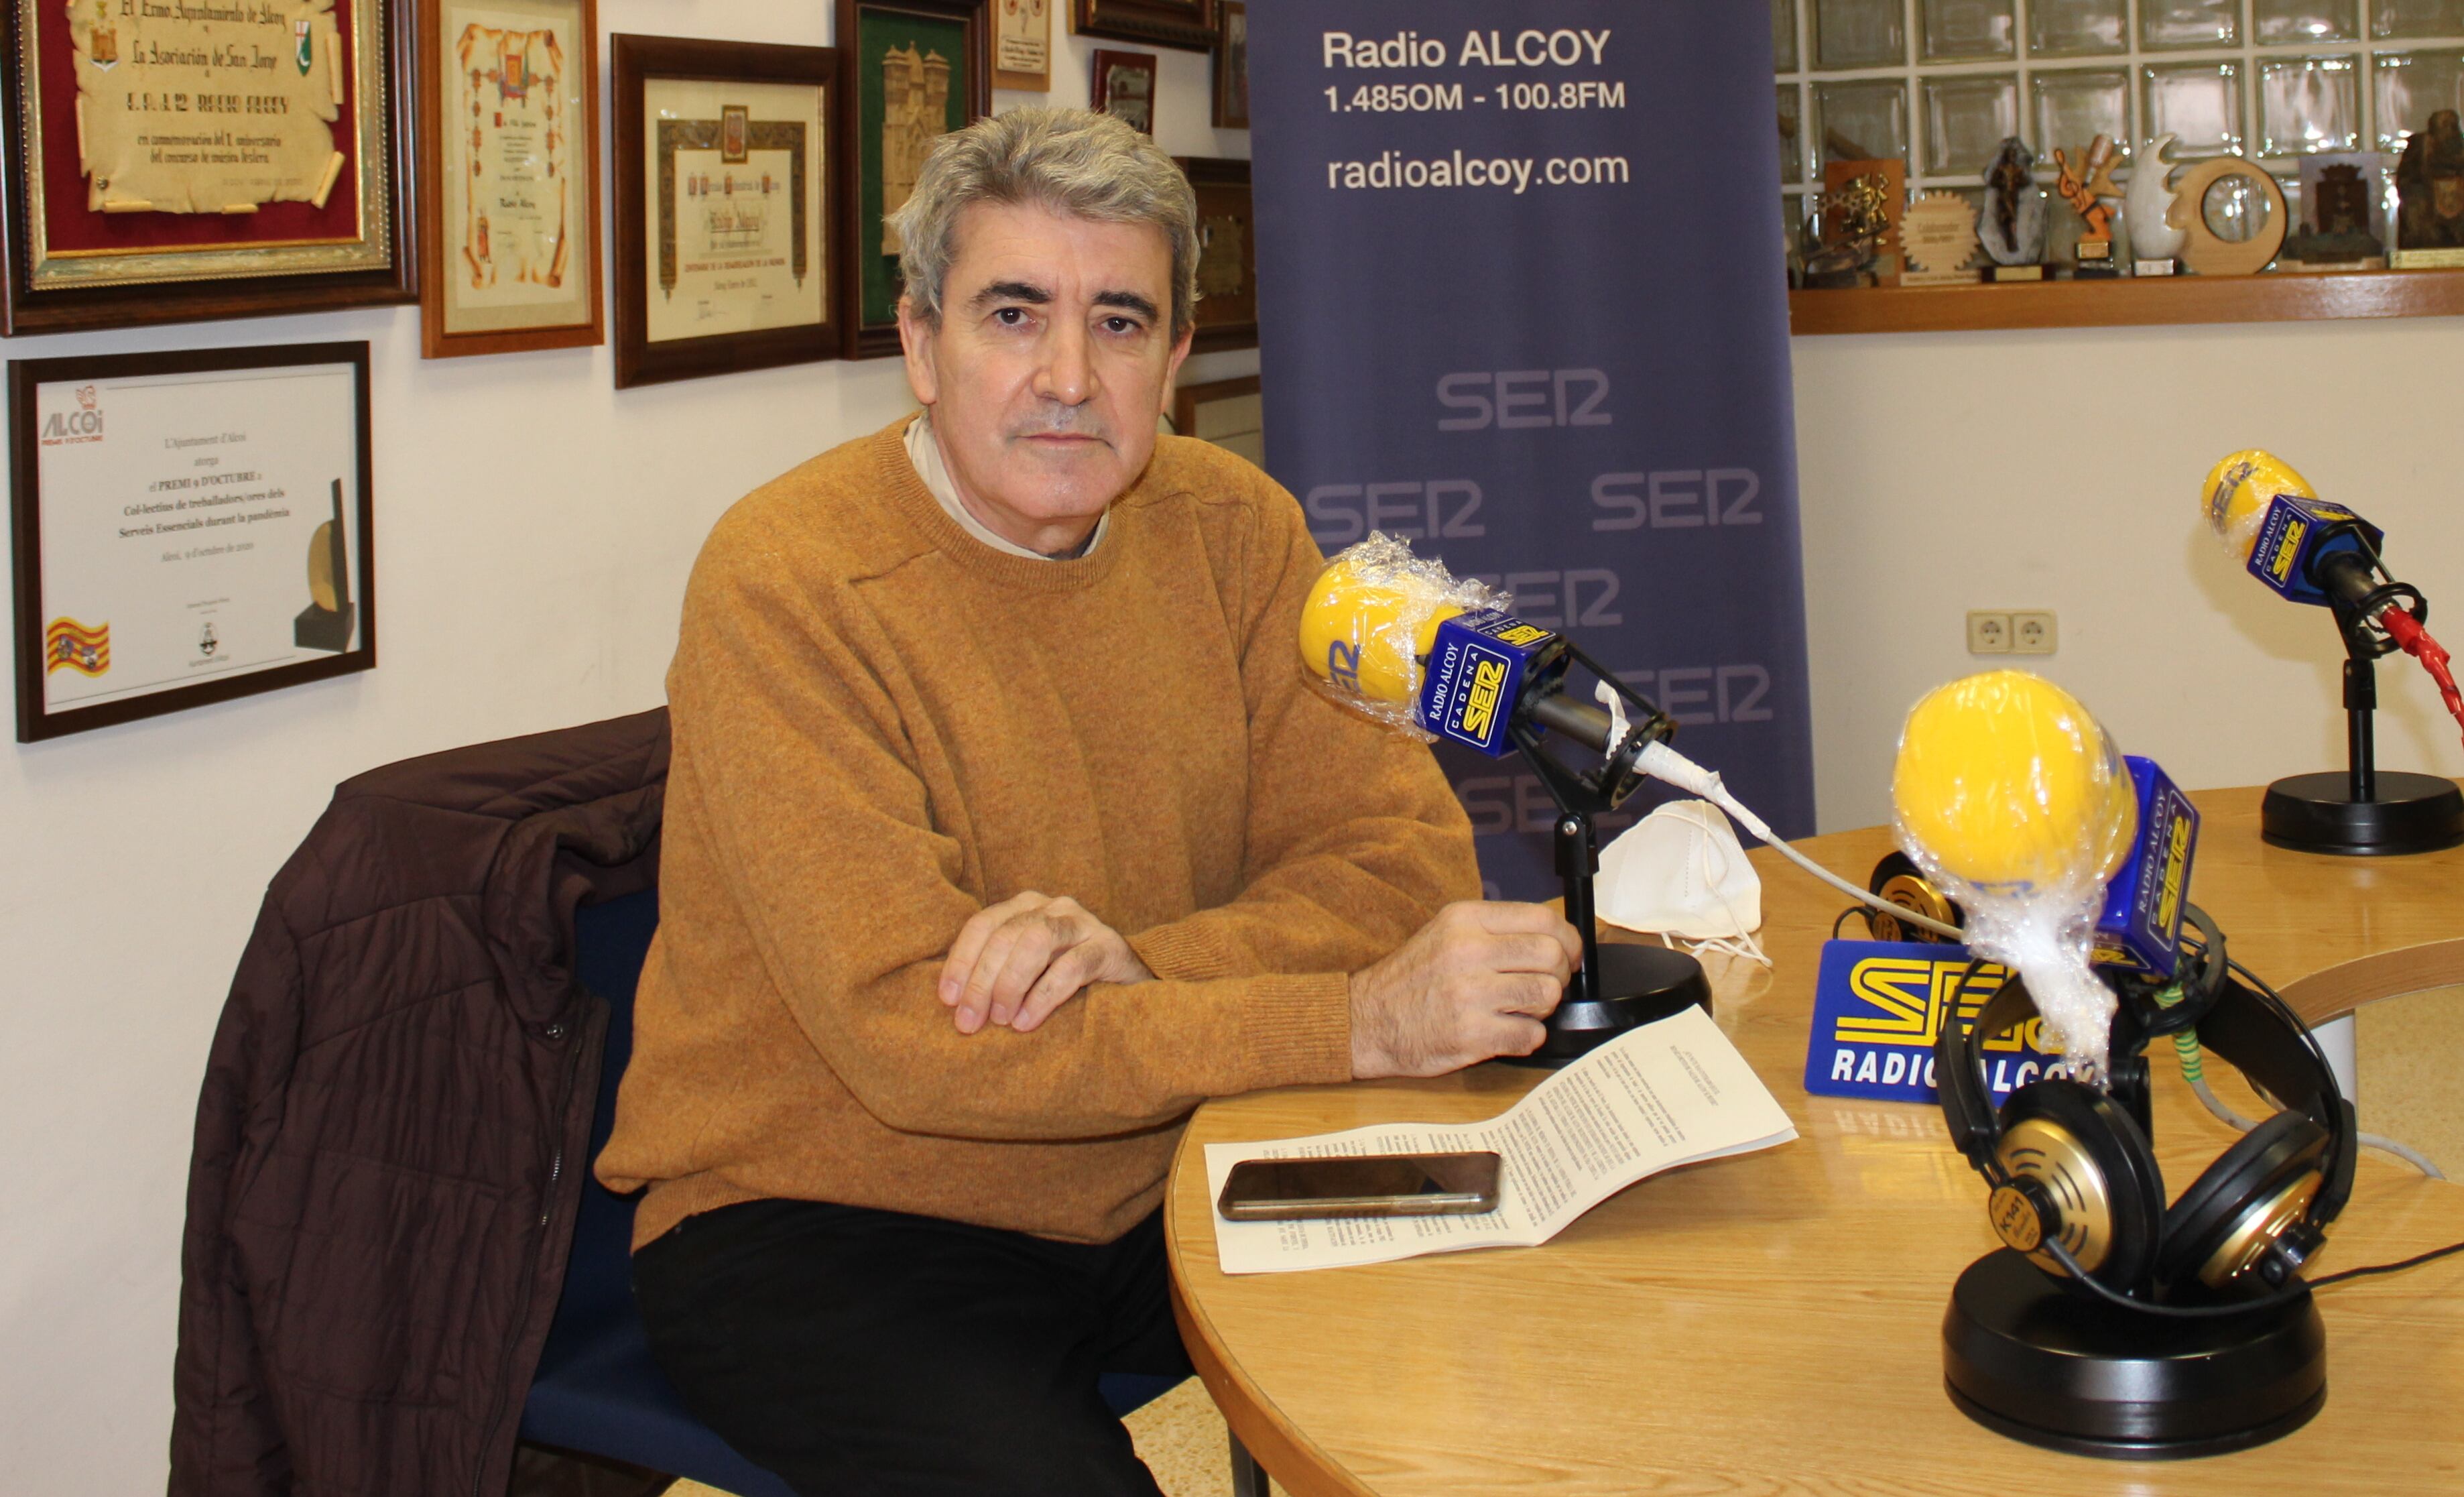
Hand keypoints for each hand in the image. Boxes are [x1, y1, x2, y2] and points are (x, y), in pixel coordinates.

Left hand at [938, 892, 1153, 1034]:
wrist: (1132, 988)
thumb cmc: (1067, 985)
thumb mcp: (1027, 972)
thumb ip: (996, 972)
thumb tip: (953, 1001)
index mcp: (1026, 907)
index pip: (982, 924)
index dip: (960, 960)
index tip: (947, 999)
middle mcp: (1054, 907)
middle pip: (1006, 934)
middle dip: (981, 980)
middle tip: (969, 1022)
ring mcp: (1084, 924)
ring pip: (1036, 940)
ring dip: (1011, 983)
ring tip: (1001, 1020)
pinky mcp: (1110, 947)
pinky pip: (1072, 966)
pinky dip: (1044, 995)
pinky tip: (1027, 1021)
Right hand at [1347, 901, 1579, 1077]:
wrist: (1367, 1020)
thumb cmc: (1411, 980)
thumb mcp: (1445, 933)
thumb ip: (1494, 930)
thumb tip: (1553, 939)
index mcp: (1465, 920)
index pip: (1544, 920)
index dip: (1568, 941)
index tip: (1569, 955)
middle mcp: (1468, 952)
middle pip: (1551, 957)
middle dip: (1558, 976)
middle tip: (1543, 986)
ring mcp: (1470, 995)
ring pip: (1547, 996)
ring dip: (1542, 1008)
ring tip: (1519, 1009)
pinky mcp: (1472, 1035)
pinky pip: (1531, 1035)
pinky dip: (1527, 1037)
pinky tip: (1506, 1032)